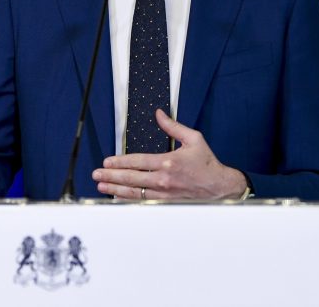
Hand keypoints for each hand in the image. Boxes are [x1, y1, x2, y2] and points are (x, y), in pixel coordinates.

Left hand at [92, 109, 246, 199]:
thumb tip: (159, 114)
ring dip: (116, 189)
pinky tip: (118, 198)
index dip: (120, 162)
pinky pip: (144, 202)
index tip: (107, 161)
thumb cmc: (207, 163)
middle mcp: (164, 179)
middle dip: (112, 176)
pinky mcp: (167, 203)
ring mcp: (165, 194)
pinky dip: (129, 201)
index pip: (138, 162)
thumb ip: (173, 126)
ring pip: (135, 192)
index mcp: (169, 162)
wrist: (220, 187)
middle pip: (132, 178)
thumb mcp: (193, 139)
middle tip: (97, 174)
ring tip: (102, 186)